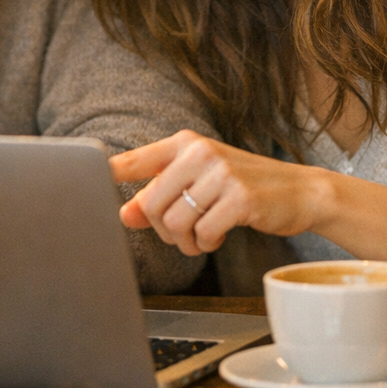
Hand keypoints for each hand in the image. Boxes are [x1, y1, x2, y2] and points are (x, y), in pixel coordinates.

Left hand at [109, 130, 332, 256]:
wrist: (300, 191)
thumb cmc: (243, 186)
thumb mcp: (200, 183)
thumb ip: (161, 195)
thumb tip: (123, 213)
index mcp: (185, 143)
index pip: (135, 159)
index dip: (106, 173)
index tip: (86, 184)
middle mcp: (200, 152)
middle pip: (151, 204)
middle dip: (162, 229)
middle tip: (183, 233)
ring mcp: (222, 173)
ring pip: (175, 222)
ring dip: (184, 241)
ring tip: (201, 236)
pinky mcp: (240, 198)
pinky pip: (202, 234)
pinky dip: (206, 244)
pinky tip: (219, 236)